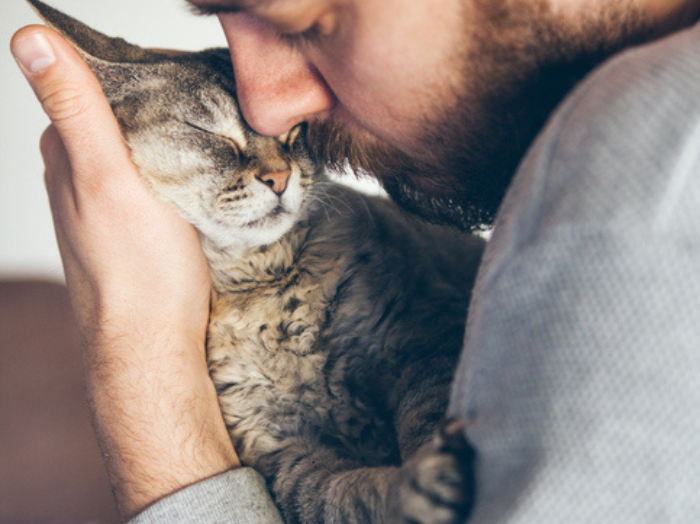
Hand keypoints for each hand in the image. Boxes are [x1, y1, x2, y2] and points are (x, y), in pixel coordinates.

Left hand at [11, 26, 238, 518]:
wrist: (151, 346)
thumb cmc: (137, 269)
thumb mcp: (108, 178)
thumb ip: (76, 108)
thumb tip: (27, 38)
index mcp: (67, 153)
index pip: (104, 82)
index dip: (152, 69)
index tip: (201, 74)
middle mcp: (79, 173)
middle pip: (126, 112)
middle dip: (171, 99)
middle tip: (222, 105)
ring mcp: (107, 201)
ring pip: (142, 145)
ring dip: (178, 133)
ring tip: (221, 134)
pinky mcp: (132, 224)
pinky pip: (155, 176)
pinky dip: (180, 165)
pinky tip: (204, 174)